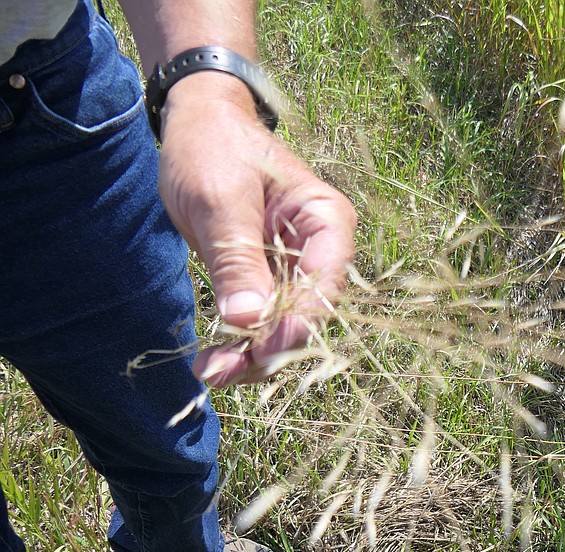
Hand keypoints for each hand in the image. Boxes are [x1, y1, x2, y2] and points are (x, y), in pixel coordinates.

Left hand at [157, 72, 356, 386]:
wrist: (195, 124)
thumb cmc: (213, 148)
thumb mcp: (221, 201)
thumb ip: (238, 258)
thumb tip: (249, 320)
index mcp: (327, 223)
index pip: (326, 286)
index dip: (298, 325)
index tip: (259, 352)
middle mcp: (320, 252)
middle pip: (307, 316)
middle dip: (266, 349)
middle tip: (220, 372)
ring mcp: (294, 268)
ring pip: (283, 327)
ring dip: (248, 355)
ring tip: (208, 372)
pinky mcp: (267, 279)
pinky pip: (260, 320)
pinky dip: (236, 342)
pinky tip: (210, 361)